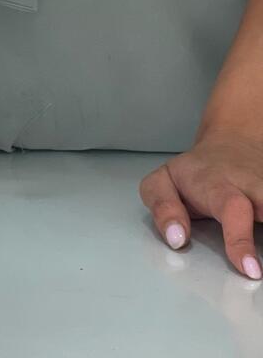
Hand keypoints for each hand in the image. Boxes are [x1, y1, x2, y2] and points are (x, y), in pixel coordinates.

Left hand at [140, 130, 262, 277]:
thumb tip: (176, 239)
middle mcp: (253, 187)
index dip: (241, 239)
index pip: (231, 208)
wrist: (233, 145)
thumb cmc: (195, 175)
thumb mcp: (164, 182)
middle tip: (262, 272)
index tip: (249, 270)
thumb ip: (163, 208)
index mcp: (217, 183)